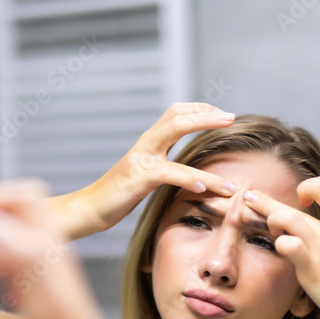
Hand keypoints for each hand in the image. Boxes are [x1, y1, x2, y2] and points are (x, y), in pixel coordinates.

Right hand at [84, 102, 238, 232]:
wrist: (88, 209)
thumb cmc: (117, 197)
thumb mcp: (143, 176)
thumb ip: (162, 166)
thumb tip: (185, 170)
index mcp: (148, 143)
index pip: (175, 113)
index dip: (200, 109)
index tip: (223, 115)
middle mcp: (144, 145)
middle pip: (177, 117)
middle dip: (207, 116)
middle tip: (231, 118)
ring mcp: (140, 159)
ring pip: (176, 140)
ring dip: (206, 154)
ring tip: (228, 178)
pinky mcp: (137, 178)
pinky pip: (168, 173)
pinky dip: (188, 178)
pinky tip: (203, 189)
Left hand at [242, 177, 319, 318]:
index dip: (307, 187)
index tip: (300, 198)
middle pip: (295, 205)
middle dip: (266, 201)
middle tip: (250, 198)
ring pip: (287, 219)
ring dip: (272, 220)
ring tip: (270, 229)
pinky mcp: (310, 268)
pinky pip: (287, 246)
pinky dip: (280, 244)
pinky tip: (280, 250)